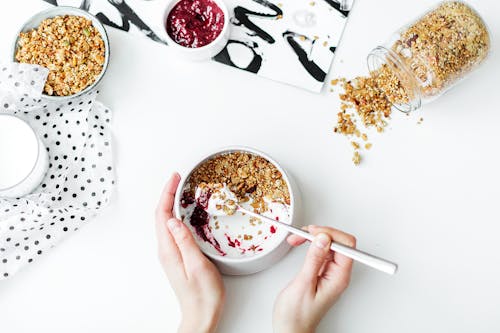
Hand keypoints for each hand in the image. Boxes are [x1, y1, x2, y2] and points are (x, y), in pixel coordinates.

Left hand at [155, 173, 224, 332]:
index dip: (166, 194)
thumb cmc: (203, 295)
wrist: (201, 315)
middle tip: (177, 178)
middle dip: (167, 194)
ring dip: (170, 203)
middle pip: (161, 216)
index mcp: (169, 250)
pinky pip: (172, 230)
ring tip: (180, 190)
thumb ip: (185, 241)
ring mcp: (170, 253)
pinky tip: (184, 213)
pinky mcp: (177, 256)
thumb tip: (173, 220)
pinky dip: (176, 215)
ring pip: (165, 222)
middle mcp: (166, 250)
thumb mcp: (198, 265)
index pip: (162, 215)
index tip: (175, 178)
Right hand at [273, 225, 355, 332]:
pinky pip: (322, 251)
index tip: (313, 233)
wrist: (290, 330)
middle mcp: (338, 274)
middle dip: (321, 233)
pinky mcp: (322, 272)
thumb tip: (323, 238)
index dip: (330, 234)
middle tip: (303, 234)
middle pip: (339, 242)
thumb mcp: (303, 284)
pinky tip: (301, 245)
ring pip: (329, 245)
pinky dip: (311, 245)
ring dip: (314, 238)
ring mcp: (331, 273)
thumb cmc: (296, 315)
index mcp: (339, 277)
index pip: (347, 245)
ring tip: (298, 238)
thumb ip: (314, 259)